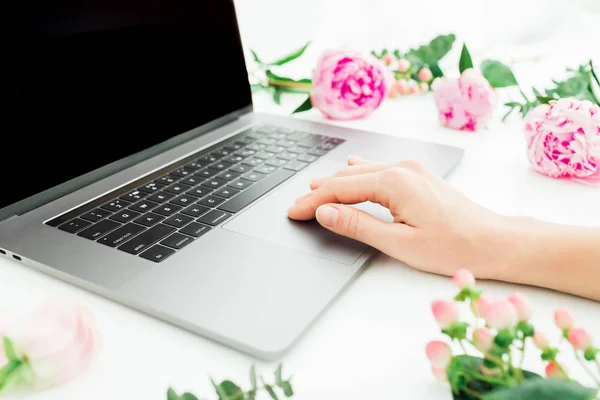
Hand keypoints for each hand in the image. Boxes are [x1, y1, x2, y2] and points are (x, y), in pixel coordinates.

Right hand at [288, 156, 517, 279]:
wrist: (495, 241)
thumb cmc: (454, 247)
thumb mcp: (399, 243)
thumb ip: (357, 224)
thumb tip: (324, 212)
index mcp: (394, 182)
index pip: (339, 189)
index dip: (312, 201)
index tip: (293, 211)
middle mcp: (401, 168)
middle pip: (346, 177)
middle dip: (319, 192)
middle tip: (297, 206)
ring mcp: (411, 169)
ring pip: (361, 172)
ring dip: (336, 183)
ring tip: (313, 191)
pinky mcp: (418, 175)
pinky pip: (378, 169)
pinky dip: (357, 176)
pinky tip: (350, 170)